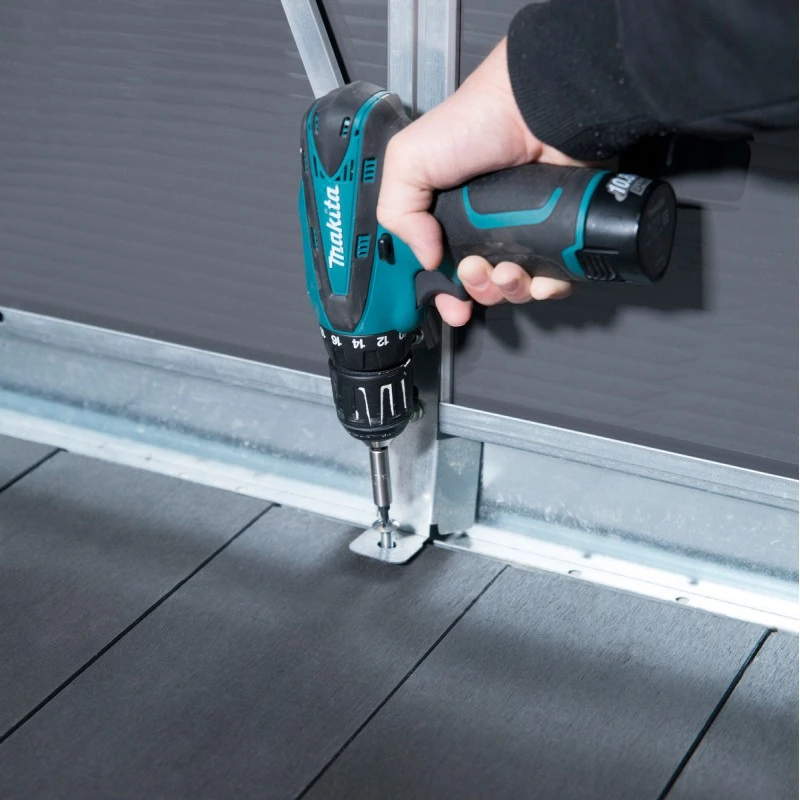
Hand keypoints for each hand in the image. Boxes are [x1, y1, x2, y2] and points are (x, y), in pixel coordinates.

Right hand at [377, 38, 586, 326]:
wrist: (538, 111)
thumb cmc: (476, 123)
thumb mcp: (408, 159)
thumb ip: (397, 213)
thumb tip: (425, 259)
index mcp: (446, 216)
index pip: (439, 268)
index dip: (441, 293)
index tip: (447, 305)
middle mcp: (484, 228)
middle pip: (479, 286)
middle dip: (475, 290)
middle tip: (473, 270)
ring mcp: (523, 232)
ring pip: (515, 288)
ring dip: (506, 290)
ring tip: (505, 269)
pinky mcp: (559, 234)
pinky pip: (554, 280)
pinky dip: (546, 288)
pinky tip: (538, 276)